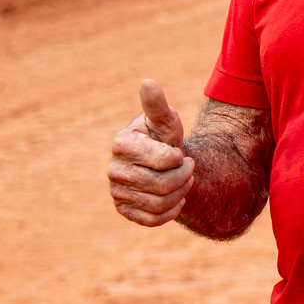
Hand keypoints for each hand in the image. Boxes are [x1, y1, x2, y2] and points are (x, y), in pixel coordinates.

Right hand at [108, 79, 194, 225]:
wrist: (164, 164)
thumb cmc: (164, 138)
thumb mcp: (165, 121)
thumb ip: (157, 106)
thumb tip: (148, 83)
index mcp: (122, 143)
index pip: (164, 161)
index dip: (180, 159)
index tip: (180, 152)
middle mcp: (113, 169)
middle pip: (161, 185)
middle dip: (183, 177)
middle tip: (189, 168)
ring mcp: (116, 191)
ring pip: (158, 204)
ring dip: (180, 194)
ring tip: (185, 181)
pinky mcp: (124, 210)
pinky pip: (151, 220)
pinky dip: (171, 212)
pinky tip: (177, 199)